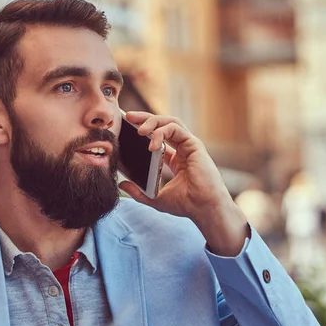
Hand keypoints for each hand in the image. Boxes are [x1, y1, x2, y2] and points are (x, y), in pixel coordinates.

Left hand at [118, 112, 248, 255]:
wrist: (203, 208)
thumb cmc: (185, 205)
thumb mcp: (155, 198)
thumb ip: (138, 192)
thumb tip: (122, 184)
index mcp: (175, 159)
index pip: (157, 137)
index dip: (143, 130)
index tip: (126, 127)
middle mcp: (182, 149)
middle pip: (163, 125)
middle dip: (145, 118)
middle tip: (127, 116)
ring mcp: (189, 145)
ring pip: (170, 122)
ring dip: (152, 121)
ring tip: (138, 129)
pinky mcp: (194, 144)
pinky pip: (175, 128)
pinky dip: (161, 132)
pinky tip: (151, 144)